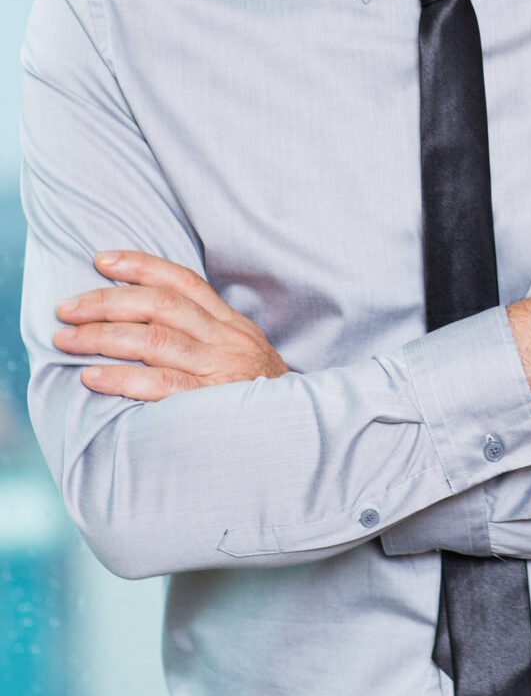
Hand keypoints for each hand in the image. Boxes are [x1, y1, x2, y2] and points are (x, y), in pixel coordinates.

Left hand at [54, 254, 288, 398]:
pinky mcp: (210, 405)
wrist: (301, 436)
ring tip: (65, 340)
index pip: (183, 281)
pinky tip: (91, 378)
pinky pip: (159, 386)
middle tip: (66, 309)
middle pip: (160, 306)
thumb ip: (207, 336)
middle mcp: (225, 341)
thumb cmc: (259, 398)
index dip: (141, 266)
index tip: (100, 259)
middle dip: (106, 302)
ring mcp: (219, 371)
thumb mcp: (244, 355)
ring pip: (154, 341)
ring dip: (102, 337)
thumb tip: (152, 321)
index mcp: (231, 324)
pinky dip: (121, 379)